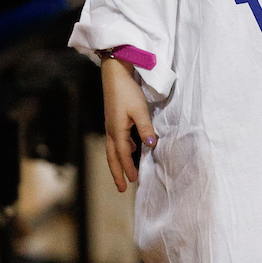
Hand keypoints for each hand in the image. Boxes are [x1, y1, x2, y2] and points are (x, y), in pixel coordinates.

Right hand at [101, 57, 157, 192]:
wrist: (114, 74)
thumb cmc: (127, 91)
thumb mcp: (140, 109)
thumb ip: (145, 128)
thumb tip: (151, 145)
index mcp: (117, 130)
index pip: (123, 154)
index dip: (128, 168)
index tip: (133, 181)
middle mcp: (111, 130)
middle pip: (113, 157)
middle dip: (117, 173)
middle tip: (122, 188)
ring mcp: (110, 125)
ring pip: (113, 150)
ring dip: (118, 162)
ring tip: (125, 173)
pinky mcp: (113, 119)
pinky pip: (116, 140)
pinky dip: (122, 149)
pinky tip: (132, 147)